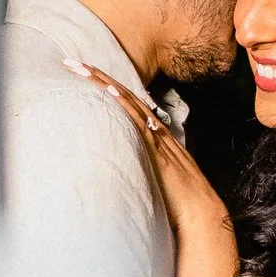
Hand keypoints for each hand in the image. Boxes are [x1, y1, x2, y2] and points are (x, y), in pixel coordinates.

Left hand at [77, 64, 234, 261]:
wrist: (202, 215)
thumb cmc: (180, 204)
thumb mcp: (157, 180)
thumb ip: (142, 170)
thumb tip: (125, 171)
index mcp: (156, 138)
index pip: (128, 105)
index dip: (108, 88)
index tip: (86, 74)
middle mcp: (156, 132)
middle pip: (125, 97)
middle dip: (99, 77)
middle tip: (73, 61)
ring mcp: (158, 140)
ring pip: (129, 103)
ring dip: (105, 84)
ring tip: (82, 67)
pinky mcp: (158, 152)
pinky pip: (139, 123)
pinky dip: (125, 105)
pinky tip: (111, 91)